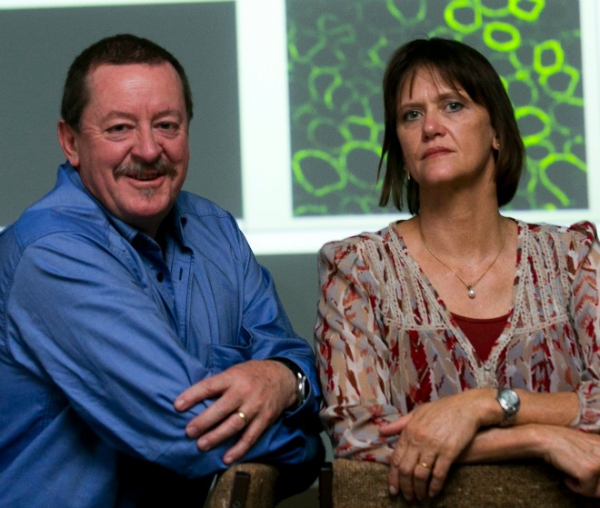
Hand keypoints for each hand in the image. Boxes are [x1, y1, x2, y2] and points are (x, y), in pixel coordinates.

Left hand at [174, 359, 296, 463]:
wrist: (284, 378)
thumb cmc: (253, 374)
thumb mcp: (235, 371)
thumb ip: (219, 384)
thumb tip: (195, 399)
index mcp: (233, 377)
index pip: (209, 386)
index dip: (192, 396)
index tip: (177, 406)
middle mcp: (244, 392)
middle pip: (221, 409)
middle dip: (203, 421)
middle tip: (189, 432)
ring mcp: (255, 407)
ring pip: (234, 425)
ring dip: (217, 436)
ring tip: (202, 445)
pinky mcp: (264, 419)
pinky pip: (250, 437)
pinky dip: (239, 449)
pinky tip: (227, 458)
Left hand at [380, 389, 495, 501]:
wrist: (467, 407)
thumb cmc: (442, 409)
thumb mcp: (418, 413)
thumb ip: (400, 424)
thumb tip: (381, 431)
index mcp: (409, 430)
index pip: (396, 458)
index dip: (393, 476)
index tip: (393, 489)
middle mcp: (418, 439)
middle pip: (405, 469)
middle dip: (405, 486)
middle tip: (407, 497)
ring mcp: (433, 446)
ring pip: (420, 474)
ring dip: (418, 490)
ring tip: (419, 498)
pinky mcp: (449, 452)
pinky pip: (438, 474)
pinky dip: (435, 487)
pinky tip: (433, 493)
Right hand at [539, 425, 599, 496]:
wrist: (544, 438)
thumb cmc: (560, 442)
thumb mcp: (585, 446)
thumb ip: (596, 455)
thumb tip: (597, 474)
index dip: (595, 478)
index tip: (584, 476)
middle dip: (592, 484)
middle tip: (578, 479)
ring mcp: (599, 461)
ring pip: (599, 490)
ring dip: (585, 488)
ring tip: (572, 478)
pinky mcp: (589, 470)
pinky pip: (587, 490)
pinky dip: (575, 488)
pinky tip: (567, 478)